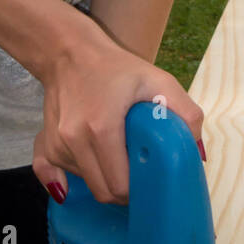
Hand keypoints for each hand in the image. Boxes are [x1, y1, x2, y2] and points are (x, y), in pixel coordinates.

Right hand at [32, 31, 203, 204]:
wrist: (69, 52)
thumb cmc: (116, 68)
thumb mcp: (159, 81)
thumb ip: (186, 114)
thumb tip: (197, 152)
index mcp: (101, 127)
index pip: (120, 186)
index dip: (139, 190)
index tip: (151, 180)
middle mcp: (74, 139)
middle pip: (102, 192)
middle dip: (124, 192)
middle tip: (139, 175)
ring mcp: (57, 143)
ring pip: (85, 183)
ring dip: (103, 179)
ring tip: (117, 157)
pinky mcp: (47, 143)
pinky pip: (57, 174)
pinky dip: (75, 176)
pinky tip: (84, 171)